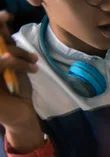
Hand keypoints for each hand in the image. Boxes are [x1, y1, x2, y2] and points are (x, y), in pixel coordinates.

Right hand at [1, 11, 42, 151]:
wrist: (22, 117)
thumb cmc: (18, 93)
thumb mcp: (15, 68)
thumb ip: (9, 51)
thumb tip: (6, 30)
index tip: (5, 15)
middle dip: (3, 34)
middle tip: (21, 34)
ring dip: (17, 52)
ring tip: (33, 61)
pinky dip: (15, 61)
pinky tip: (30, 67)